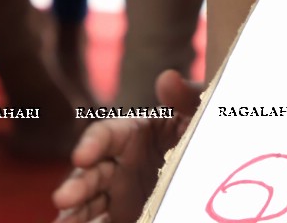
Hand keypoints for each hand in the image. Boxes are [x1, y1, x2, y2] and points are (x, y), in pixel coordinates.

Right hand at [51, 70, 202, 222]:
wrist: (223, 170)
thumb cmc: (203, 133)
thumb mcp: (200, 114)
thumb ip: (187, 97)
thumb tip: (167, 78)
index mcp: (133, 134)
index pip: (104, 135)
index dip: (90, 144)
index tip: (82, 157)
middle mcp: (120, 164)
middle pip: (90, 173)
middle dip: (75, 185)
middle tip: (63, 199)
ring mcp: (120, 194)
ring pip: (88, 203)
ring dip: (74, 213)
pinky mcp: (126, 216)